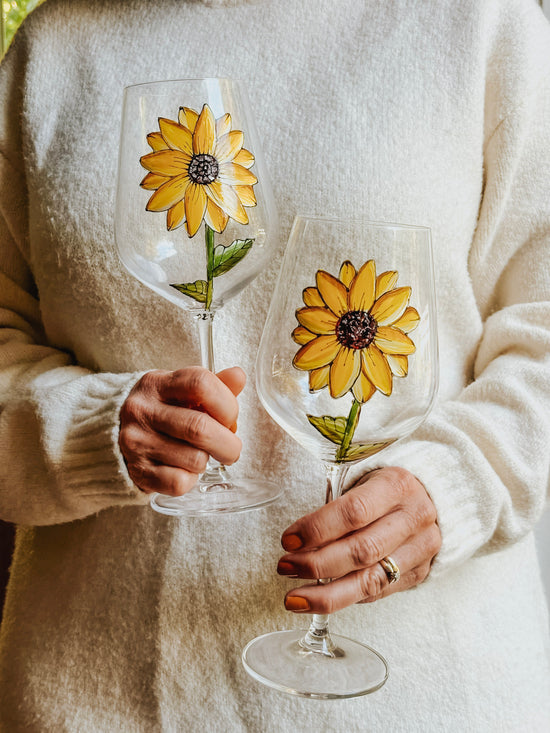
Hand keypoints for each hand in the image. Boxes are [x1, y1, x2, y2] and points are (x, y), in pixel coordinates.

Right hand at [119, 366, 244, 495]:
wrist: (113, 434)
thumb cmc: (161, 410)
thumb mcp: (181, 391)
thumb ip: (214, 385)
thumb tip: (238, 377)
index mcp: (158, 383)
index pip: (200, 383)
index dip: (227, 404)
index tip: (230, 418)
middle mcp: (143, 410)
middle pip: (200, 428)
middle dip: (228, 444)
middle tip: (232, 448)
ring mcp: (137, 442)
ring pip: (195, 459)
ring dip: (207, 461)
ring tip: (199, 455)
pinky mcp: (136, 471)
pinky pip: (179, 482)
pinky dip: (191, 480)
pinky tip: (184, 469)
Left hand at [278, 466, 440, 612]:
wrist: (427, 497)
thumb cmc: (380, 487)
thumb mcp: (360, 479)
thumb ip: (334, 506)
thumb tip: (296, 542)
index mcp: (396, 484)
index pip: (353, 512)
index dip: (317, 529)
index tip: (288, 541)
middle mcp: (414, 517)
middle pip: (362, 550)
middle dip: (317, 564)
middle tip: (285, 567)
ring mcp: (422, 548)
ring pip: (371, 581)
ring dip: (327, 594)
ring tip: (295, 598)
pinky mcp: (420, 572)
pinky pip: (378, 593)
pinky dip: (347, 597)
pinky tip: (323, 597)